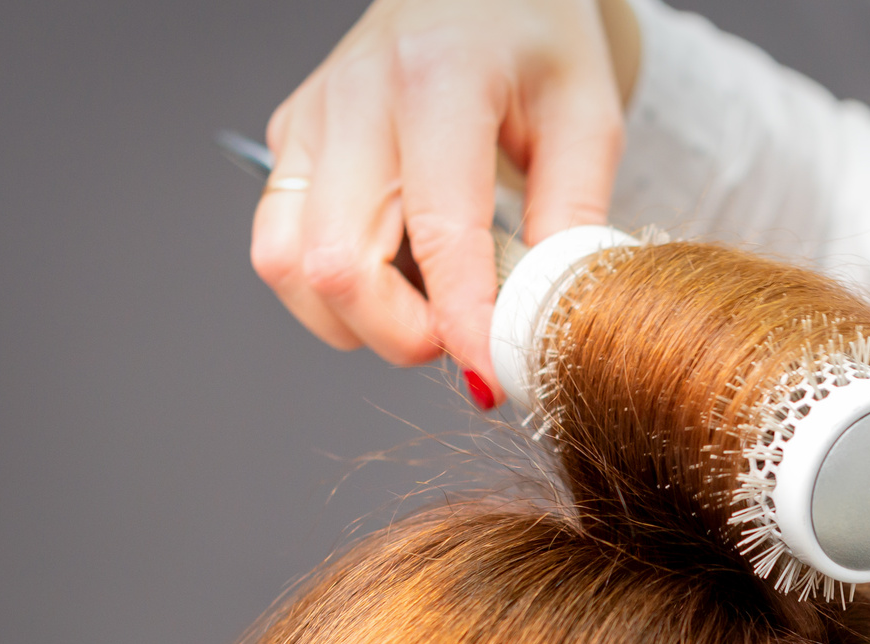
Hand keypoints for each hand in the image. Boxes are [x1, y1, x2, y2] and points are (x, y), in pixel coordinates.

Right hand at [251, 0, 639, 407]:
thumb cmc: (539, 43)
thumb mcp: (589, 119)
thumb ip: (573, 220)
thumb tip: (549, 321)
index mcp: (439, 80)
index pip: (437, 232)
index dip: (462, 321)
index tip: (494, 374)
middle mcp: (354, 96)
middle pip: (335, 264)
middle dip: (400, 332)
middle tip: (463, 337)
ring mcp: (308, 118)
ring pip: (286, 266)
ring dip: (355, 319)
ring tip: (429, 305)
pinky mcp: (288, 140)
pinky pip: (280, 245)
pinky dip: (332, 289)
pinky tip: (396, 274)